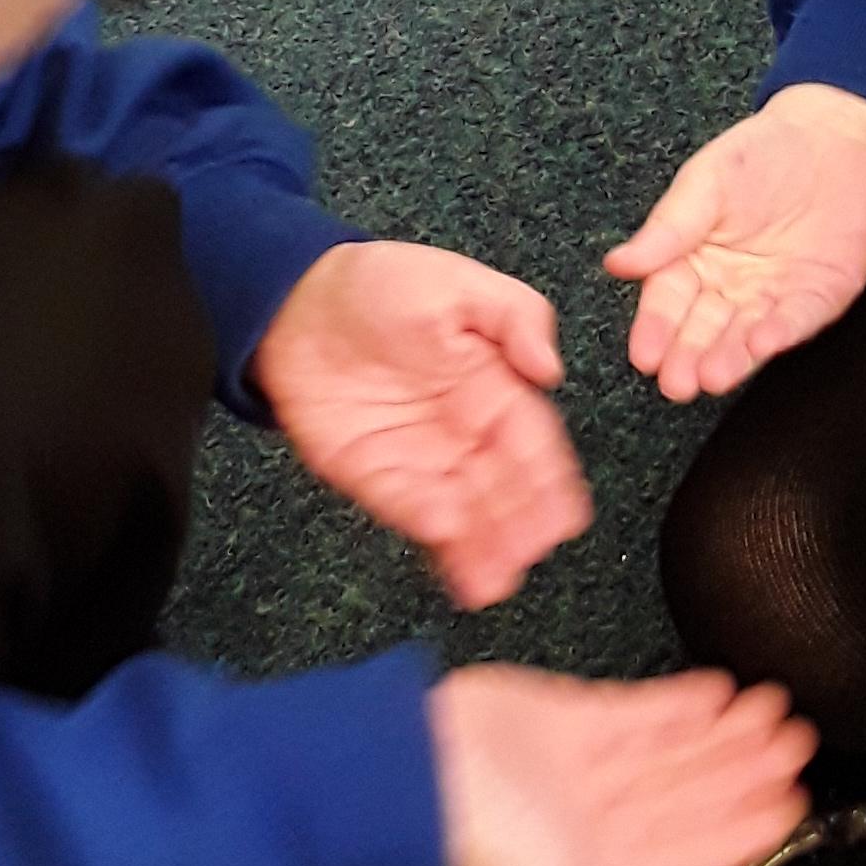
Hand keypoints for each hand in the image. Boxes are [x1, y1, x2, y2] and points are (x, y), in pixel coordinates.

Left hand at [254, 242, 590, 607]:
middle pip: (500, 485)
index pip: (532, 441)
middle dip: (518, 523)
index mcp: (493, 387)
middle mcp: (462, 431)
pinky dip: (427, 530)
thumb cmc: (387, 284)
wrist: (297, 299)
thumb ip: (516, 317)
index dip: (550, 480)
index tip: (568, 517)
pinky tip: (445, 549)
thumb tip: (550, 371)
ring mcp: (418, 457)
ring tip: (493, 581)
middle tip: (531, 555)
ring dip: (479, 546)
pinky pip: (405, 506)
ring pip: (461, 508)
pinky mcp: (371, 473)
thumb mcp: (461, 284)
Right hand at [431, 665, 815, 865]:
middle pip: (689, 797)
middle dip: (745, 772)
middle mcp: (598, 826)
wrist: (412, 775)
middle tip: (801, 740)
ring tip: (777, 709)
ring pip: (673, 753)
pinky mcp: (567, 719)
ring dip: (725, 734)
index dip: (743, 830)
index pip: (690, 854)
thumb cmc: (480, 857)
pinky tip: (723, 692)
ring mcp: (584, 770)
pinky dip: (681, 703)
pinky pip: (639, 712)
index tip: (794, 803)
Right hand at [606, 85, 865, 402]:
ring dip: (730, 359)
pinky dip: (781, 334)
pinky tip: (762, 345)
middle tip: (676, 384)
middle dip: (688, 358)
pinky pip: (797, 320)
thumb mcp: (707, 181)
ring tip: (713, 377)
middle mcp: (729, 288)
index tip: (643, 356)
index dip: (655, 330)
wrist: (833, 136)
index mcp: (692, 260)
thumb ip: (668, 227)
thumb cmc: (761, 154)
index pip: (667, 302)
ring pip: (746, 335)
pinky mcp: (818, 298)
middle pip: (703, 329)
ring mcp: (774, 296)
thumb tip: (617, 263)